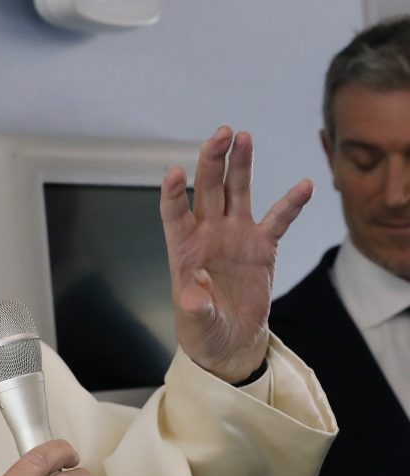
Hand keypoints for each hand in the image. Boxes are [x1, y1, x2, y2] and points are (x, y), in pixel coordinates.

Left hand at [160, 126, 313, 381]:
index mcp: (184, 248)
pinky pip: (278, 219)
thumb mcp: (196, 323)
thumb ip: (195, 306)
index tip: (172, 173)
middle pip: (208, 189)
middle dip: (213, 161)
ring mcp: (235, 236)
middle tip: (221, 133)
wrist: (230, 340)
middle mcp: (208, 234)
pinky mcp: (262, 247)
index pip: (174, 213)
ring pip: (237, 192)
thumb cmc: (204, 330)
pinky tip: (304, 184)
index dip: (173, 193)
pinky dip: (291, 204)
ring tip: (244, 136)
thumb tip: (193, 291)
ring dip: (241, 165)